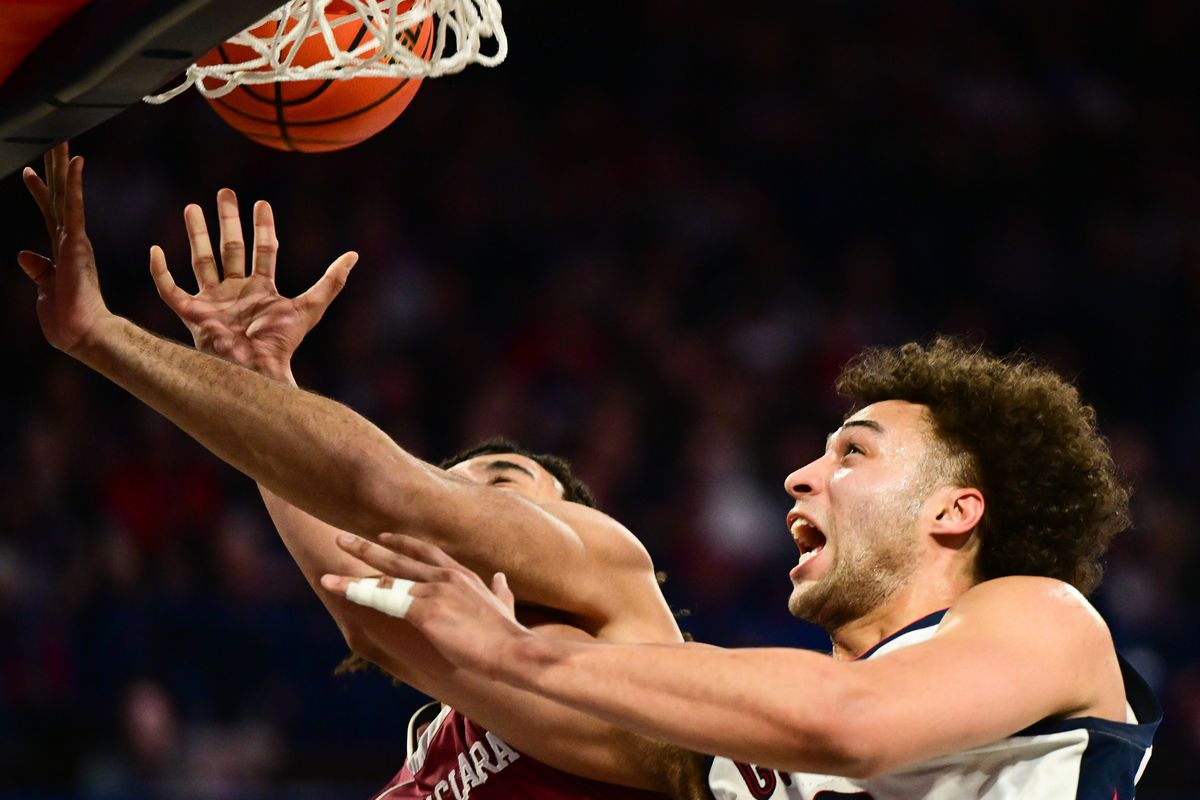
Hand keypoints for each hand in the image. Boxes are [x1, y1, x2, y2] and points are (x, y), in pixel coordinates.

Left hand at [19, 143, 114, 353]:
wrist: (81, 334)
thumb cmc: (66, 320)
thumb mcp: (45, 290)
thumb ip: (38, 271)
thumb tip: (24, 255)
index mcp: (62, 252)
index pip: (49, 214)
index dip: (39, 192)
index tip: (30, 171)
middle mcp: (70, 241)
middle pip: (59, 196)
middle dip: (55, 169)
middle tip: (53, 140)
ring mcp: (75, 241)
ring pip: (66, 194)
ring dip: (63, 166)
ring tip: (61, 139)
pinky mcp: (77, 243)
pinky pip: (74, 207)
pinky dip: (75, 184)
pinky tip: (76, 161)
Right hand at [150, 188, 356, 381]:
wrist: (255, 368)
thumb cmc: (281, 343)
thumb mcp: (310, 306)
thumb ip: (331, 282)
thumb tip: (354, 255)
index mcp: (261, 291)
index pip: (263, 251)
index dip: (263, 228)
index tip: (261, 203)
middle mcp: (236, 293)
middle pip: (230, 249)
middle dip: (227, 220)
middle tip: (224, 193)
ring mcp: (213, 302)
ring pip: (201, 260)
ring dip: (197, 234)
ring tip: (191, 207)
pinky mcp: (191, 314)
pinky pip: (169, 290)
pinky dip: (161, 272)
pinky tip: (155, 250)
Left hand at [320, 533, 532, 679]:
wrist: (513, 650)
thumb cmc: (508, 633)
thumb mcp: (505, 603)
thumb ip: (499, 589)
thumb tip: (501, 577)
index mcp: (462, 574)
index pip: (425, 551)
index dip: (401, 543)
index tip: (381, 536)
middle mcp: (445, 576)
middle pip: (398, 557)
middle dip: (367, 548)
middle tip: (342, 538)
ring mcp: (434, 591)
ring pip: (385, 580)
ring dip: (354, 575)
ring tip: (329, 571)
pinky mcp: (425, 611)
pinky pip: (385, 600)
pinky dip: (360, 594)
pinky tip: (342, 591)